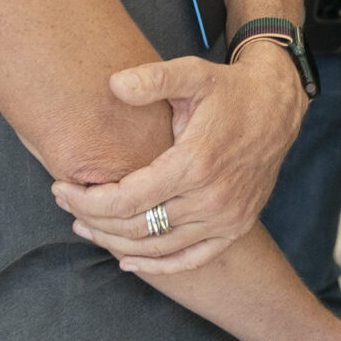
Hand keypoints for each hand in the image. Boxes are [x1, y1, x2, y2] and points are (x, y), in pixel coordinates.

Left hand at [52, 49, 304, 274]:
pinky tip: (129, 259)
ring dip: (115, 243)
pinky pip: (191, 259)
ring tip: (87, 227)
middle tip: (66, 204)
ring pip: (157, 247)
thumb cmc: (230, 90)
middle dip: (92, 220)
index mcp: (194, 164)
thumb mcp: (194, 74)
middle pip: (135, 227)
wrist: (279, 107)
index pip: (125, 200)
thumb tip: (115, 84)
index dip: (86, 200)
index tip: (61, 188)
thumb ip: (154, 79)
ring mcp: (225, 218)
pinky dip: (157, 266)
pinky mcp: (235, 227)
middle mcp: (211, 199)